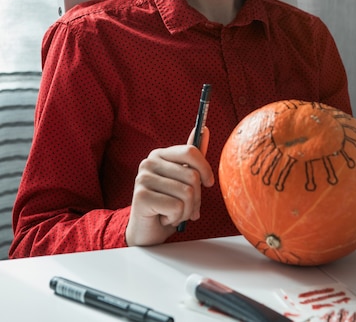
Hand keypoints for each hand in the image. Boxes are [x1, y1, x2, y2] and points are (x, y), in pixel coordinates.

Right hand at [125, 127, 213, 246]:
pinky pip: (176, 207)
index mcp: (160, 154)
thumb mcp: (182, 180)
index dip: (205, 169)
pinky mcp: (141, 196)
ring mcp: (143, 178)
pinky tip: (164, 218)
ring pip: (187, 193)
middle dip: (196, 198)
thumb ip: (192, 157)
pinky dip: (176, 218)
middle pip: (192, 175)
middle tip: (187, 208)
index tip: (209, 183)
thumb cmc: (167, 204)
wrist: (146, 232)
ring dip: (186, 211)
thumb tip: (204, 129)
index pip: (190, 151)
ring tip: (174, 213)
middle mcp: (149, 162)